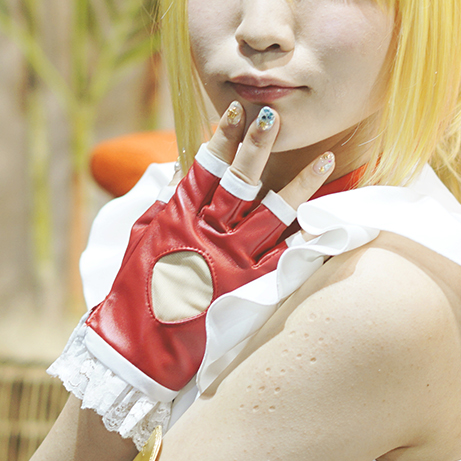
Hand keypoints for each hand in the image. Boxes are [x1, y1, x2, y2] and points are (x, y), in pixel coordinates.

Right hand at [84, 102, 333, 397]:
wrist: (135, 350)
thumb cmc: (132, 295)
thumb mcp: (141, 241)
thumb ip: (164, 205)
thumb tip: (176, 170)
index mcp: (177, 217)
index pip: (205, 166)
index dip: (223, 137)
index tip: (238, 110)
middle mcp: (206, 232)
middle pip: (240, 180)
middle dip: (257, 144)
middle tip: (274, 116)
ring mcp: (229, 260)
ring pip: (272, 213)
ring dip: (301, 184)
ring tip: (326, 159)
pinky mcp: (246, 289)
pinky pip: (284, 259)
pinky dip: (307, 240)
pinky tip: (328, 222)